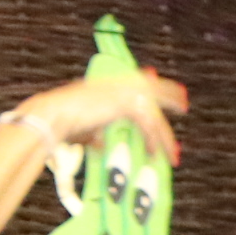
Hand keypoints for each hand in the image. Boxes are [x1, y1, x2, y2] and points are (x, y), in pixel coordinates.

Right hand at [22, 68, 189, 165]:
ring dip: (165, 136)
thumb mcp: (81, 125)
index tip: (159, 86)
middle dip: (169, 95)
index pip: (136, 81)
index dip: (151, 84)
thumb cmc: (59, 120)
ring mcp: (124, 93)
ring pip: (154, 114)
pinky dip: (153, 142)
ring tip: (175, 152)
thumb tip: (98, 144)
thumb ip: (93, 132)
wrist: (53, 115)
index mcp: (107, 84)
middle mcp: (119, 84)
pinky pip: (148, 126)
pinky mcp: (128, 106)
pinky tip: (156, 153)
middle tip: (183, 103)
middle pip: (153, 88)